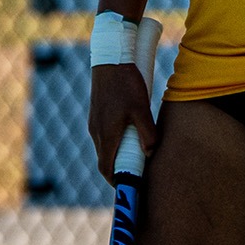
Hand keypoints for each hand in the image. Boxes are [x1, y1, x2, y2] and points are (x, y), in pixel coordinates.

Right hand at [88, 62, 157, 181]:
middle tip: (138, 173)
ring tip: (137, 155)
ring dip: (118, 155)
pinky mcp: (97, 114)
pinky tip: (130, 134)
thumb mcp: (141, 107)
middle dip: (120, 169)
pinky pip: (105, 136)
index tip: (129, 186)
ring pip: (105, 147)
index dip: (117, 181)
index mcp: (106, 135)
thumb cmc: (126, 83)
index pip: (106, 168)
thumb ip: (146, 132)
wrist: (110, 58)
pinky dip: (115, 142)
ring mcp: (95, 123)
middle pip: (105, 160)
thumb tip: (150, 152)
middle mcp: (96, 132)